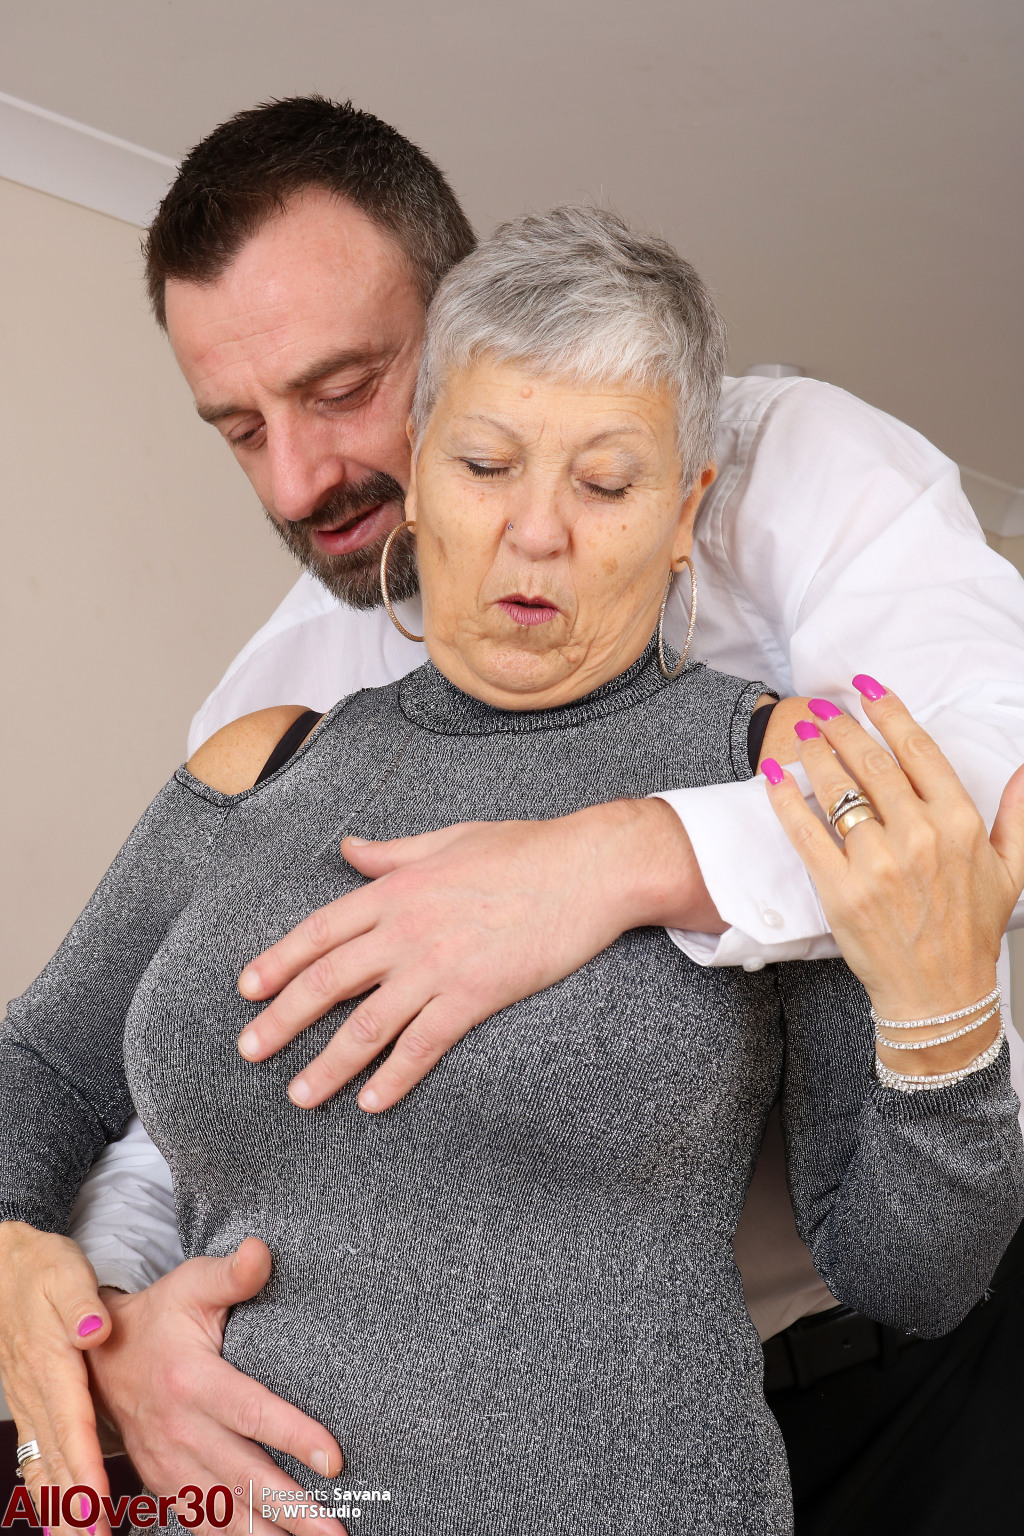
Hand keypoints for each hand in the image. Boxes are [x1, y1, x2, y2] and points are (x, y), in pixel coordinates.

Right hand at [0, 1221, 115, 1534]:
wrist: (5, 1267)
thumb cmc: (42, 1269)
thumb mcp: (66, 1273)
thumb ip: (81, 1304)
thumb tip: (96, 1330)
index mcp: (51, 1363)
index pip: (72, 1423)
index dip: (85, 1465)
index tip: (97, 1502)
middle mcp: (36, 1391)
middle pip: (57, 1455)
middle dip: (75, 1503)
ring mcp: (27, 1401)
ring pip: (43, 1462)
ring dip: (60, 1504)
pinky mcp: (27, 1403)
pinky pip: (34, 1454)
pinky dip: (44, 1488)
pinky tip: (56, 1514)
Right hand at [86, 1238, 342, 1535]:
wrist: (101, 1356)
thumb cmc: (160, 1315)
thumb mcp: (192, 1284)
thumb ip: (232, 1274)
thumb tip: (263, 1251)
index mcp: (190, 1380)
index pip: (251, 1412)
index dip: (294, 1436)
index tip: (335, 1459)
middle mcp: (178, 1429)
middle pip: (243, 1476)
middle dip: (292, 1509)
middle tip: (336, 1528)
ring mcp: (167, 1462)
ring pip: (223, 1510)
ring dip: (268, 1533)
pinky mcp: (163, 1481)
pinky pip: (198, 1519)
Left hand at [237, 797, 720, 1110]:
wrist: (590, 868)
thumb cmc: (526, 848)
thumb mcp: (449, 839)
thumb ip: (394, 853)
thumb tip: (350, 849)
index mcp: (396, 889)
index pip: (320, 931)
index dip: (279, 961)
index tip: (248, 989)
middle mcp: (406, 929)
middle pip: (327, 982)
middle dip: (282, 1021)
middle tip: (248, 1052)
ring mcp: (438, 965)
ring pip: (366, 1024)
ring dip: (329, 1064)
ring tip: (300, 1095)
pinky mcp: (475, 995)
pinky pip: (423, 1044)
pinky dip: (394, 1076)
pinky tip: (372, 1101)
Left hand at [763, 679, 1023, 1064]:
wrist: (939, 995)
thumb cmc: (970, 934)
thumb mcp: (1013, 870)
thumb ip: (1018, 815)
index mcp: (959, 825)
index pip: (919, 751)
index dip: (890, 712)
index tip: (868, 690)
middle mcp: (919, 837)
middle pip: (873, 763)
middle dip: (843, 728)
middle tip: (823, 710)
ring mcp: (877, 863)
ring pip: (838, 791)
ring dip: (816, 754)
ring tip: (802, 734)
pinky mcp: (840, 889)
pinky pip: (806, 832)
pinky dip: (786, 800)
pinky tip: (775, 777)